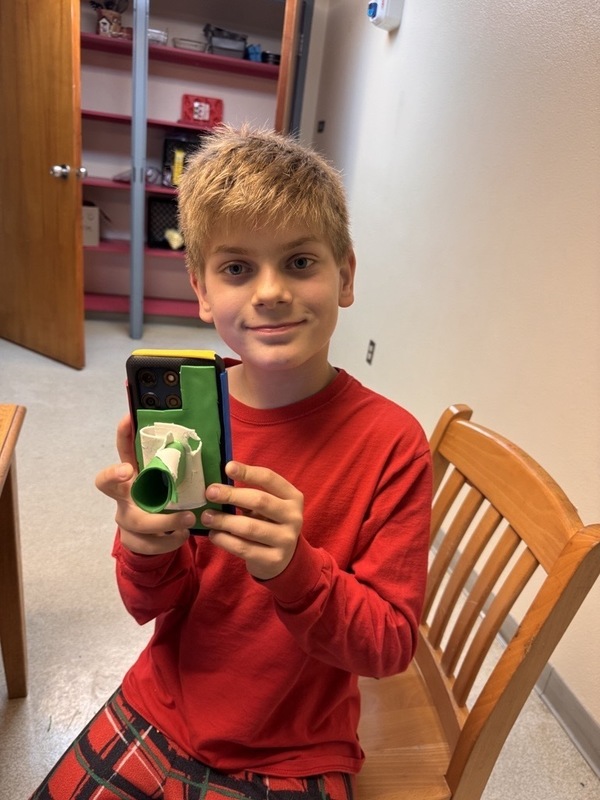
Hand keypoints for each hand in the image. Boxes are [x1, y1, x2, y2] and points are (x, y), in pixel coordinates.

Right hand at [95, 414, 194, 554]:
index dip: (122, 434)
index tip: (128, 419)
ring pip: (138, 521)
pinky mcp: (132, 539)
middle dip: (116, 475)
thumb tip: (205, 437)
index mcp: (134, 474)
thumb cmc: (164, 499)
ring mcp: (125, 517)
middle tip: (129, 470)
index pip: (122, 449)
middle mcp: (124, 494)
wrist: (153, 537)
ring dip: (166, 521)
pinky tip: (183, 534)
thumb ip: (177, 465)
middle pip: (107, 483)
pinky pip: (150, 543)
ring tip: (188, 519)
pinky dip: (171, 540)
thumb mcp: (168, 481)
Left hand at [201, 461, 303, 580]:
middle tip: (210, 493)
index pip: (269, 479)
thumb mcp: (266, 506)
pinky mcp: (274, 559)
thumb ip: (248, 494)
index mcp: (292, 497)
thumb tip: (217, 485)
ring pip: (249, 527)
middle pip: (259, 501)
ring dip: (224, 520)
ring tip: (206, 516)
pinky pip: (243, 548)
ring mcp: (286, 540)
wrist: (281, 558)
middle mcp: (294, 517)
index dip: (248, 472)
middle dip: (231, 495)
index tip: (227, 467)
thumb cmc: (268, 523)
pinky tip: (213, 534)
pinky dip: (224, 540)